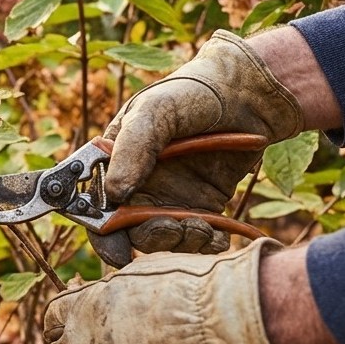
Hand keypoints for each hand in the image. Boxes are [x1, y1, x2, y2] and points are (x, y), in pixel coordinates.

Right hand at [99, 30, 303, 263]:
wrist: (248, 94)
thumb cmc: (191, 93)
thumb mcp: (155, 111)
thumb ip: (132, 148)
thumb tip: (114, 194)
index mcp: (114, 161)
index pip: (96, 204)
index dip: (101, 231)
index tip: (118, 250)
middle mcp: (138, 184)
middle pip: (130, 230)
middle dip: (151, 237)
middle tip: (174, 228)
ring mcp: (170, 197)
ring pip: (165, 238)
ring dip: (181, 241)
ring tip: (202, 227)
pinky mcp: (203, 206)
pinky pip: (198, 238)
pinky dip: (207, 244)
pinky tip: (218, 234)